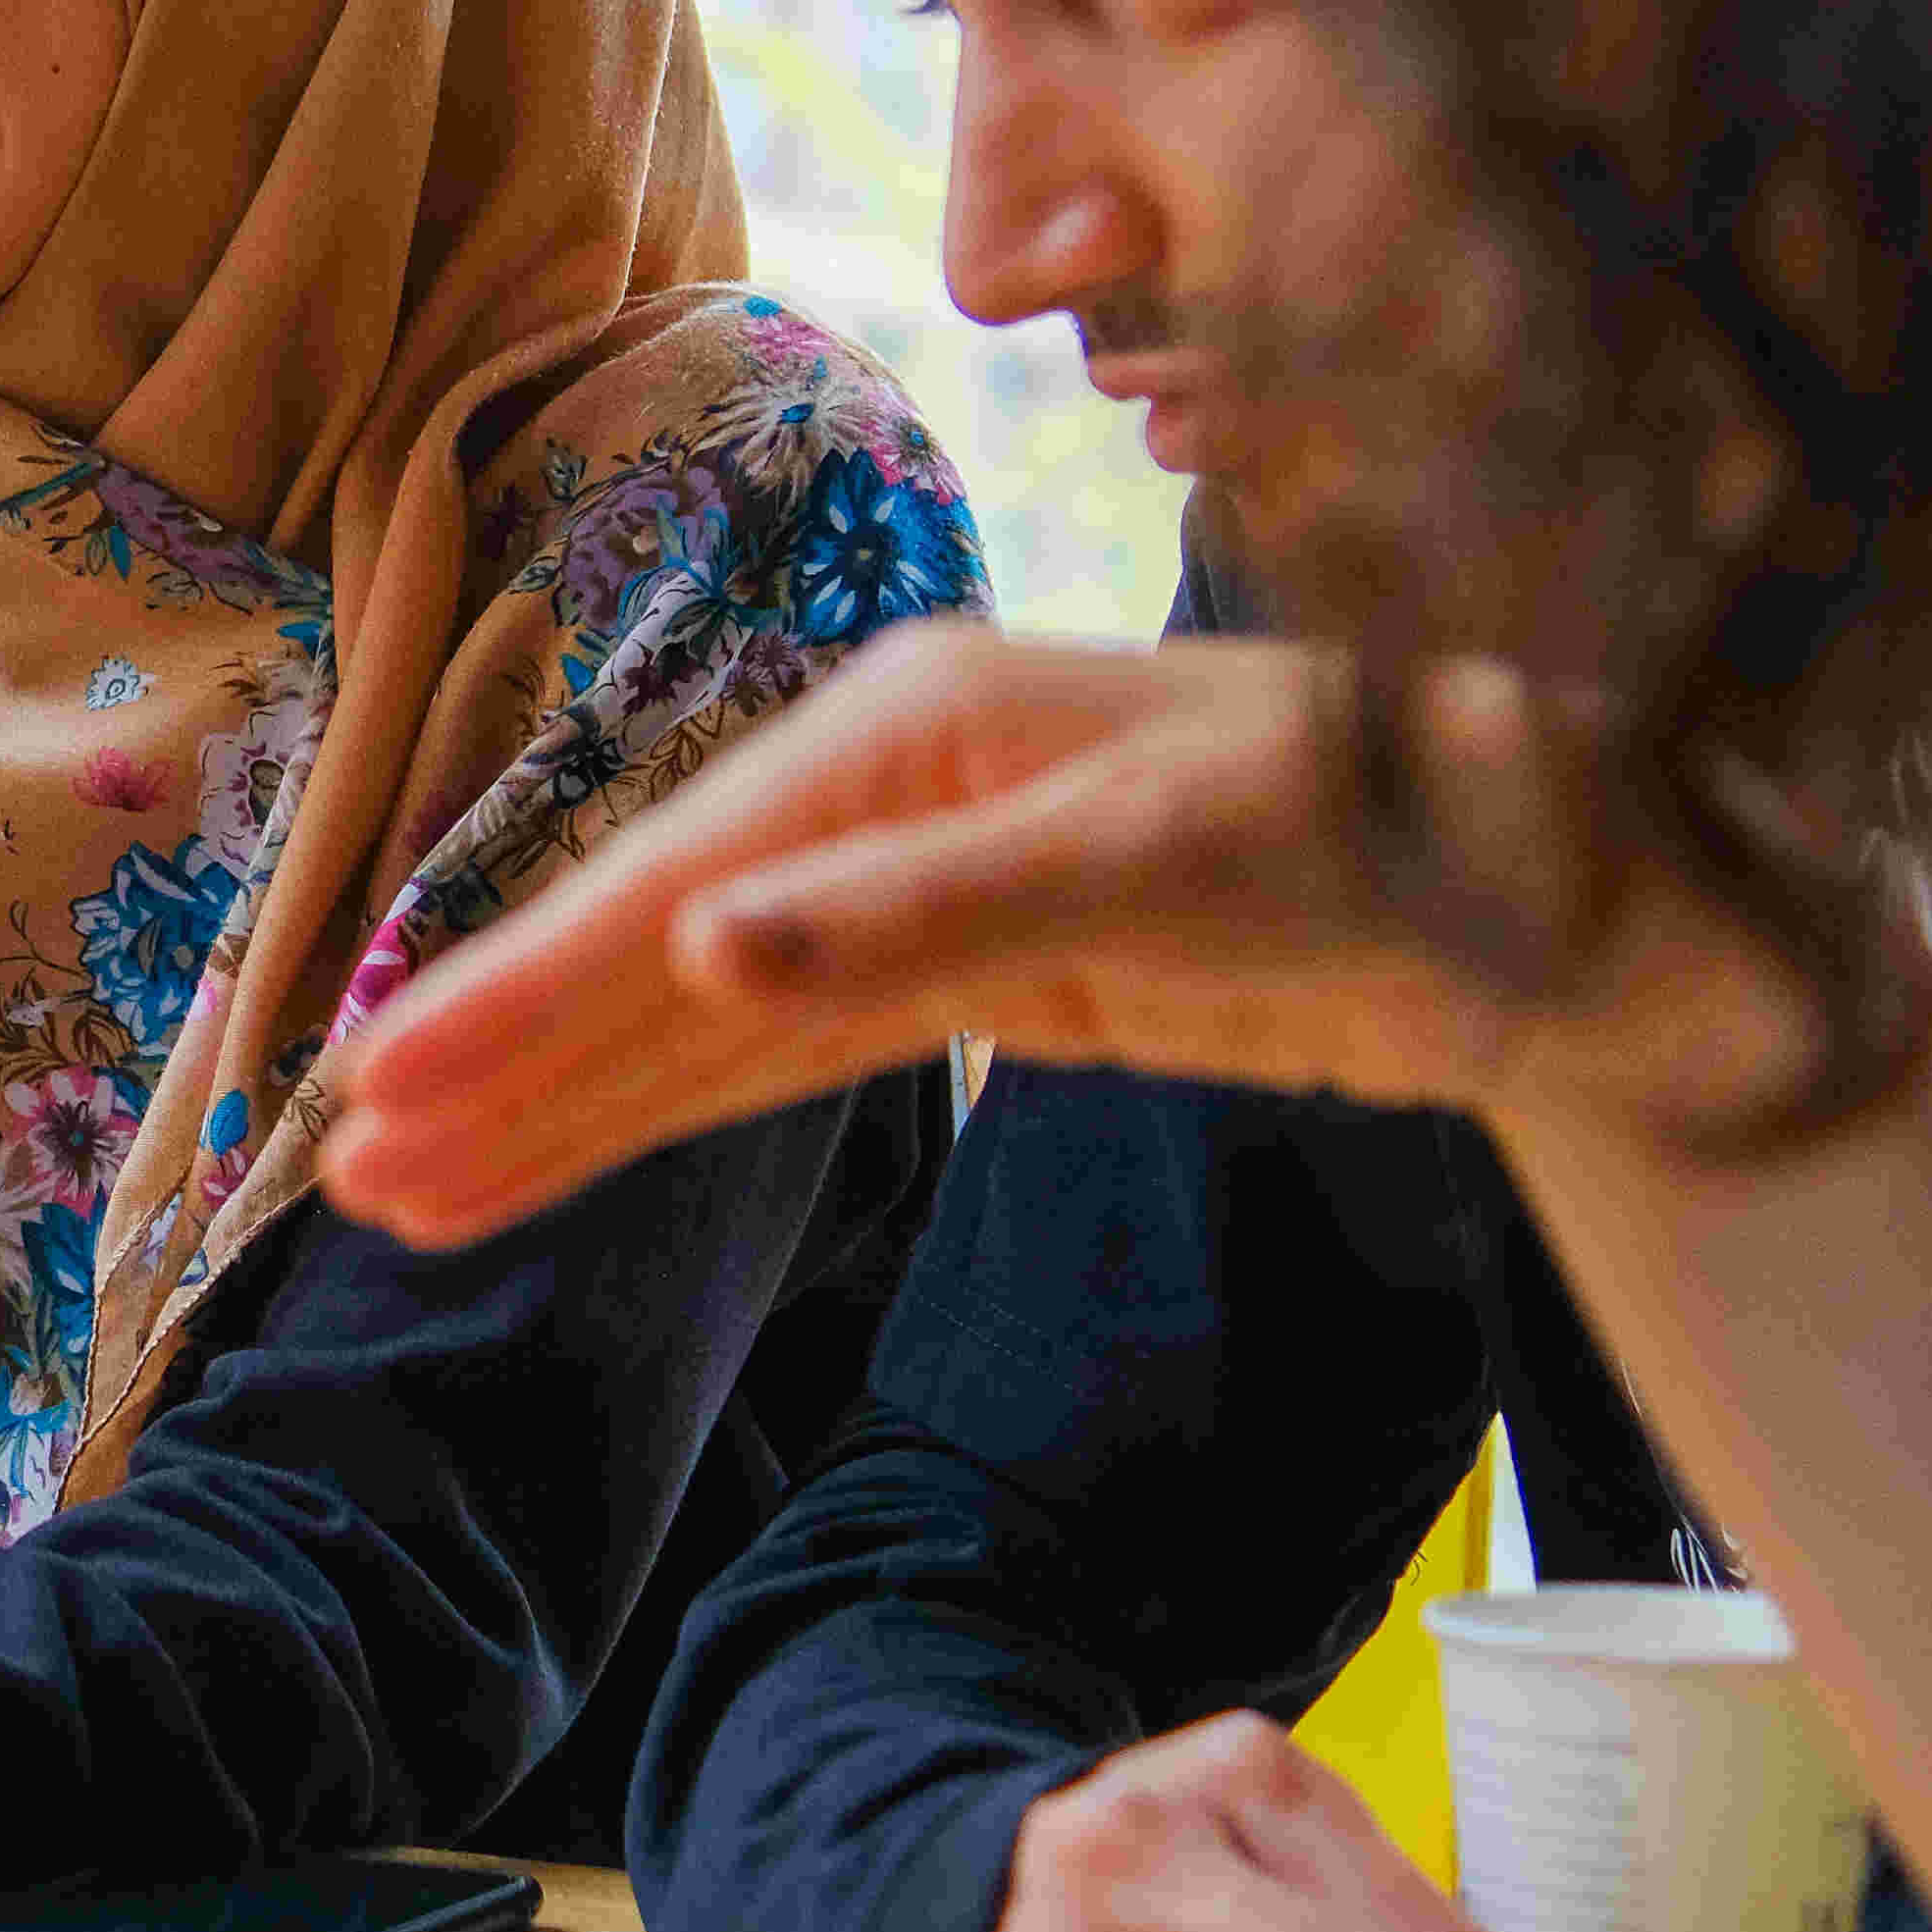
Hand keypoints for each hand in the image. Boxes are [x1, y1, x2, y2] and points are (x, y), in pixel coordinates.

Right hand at [321, 624, 1834, 1250]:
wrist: (1576, 886)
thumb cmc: (1394, 831)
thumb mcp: (1168, 863)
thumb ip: (922, 916)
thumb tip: (706, 941)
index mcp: (903, 735)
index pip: (667, 881)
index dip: (522, 992)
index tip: (386, 1086)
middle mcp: (887, 795)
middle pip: (652, 945)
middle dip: (507, 1060)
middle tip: (354, 1173)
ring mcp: (930, 884)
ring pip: (704, 1015)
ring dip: (566, 1105)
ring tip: (416, 1196)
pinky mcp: (989, 971)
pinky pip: (789, 1053)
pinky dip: (678, 1109)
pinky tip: (580, 1155)